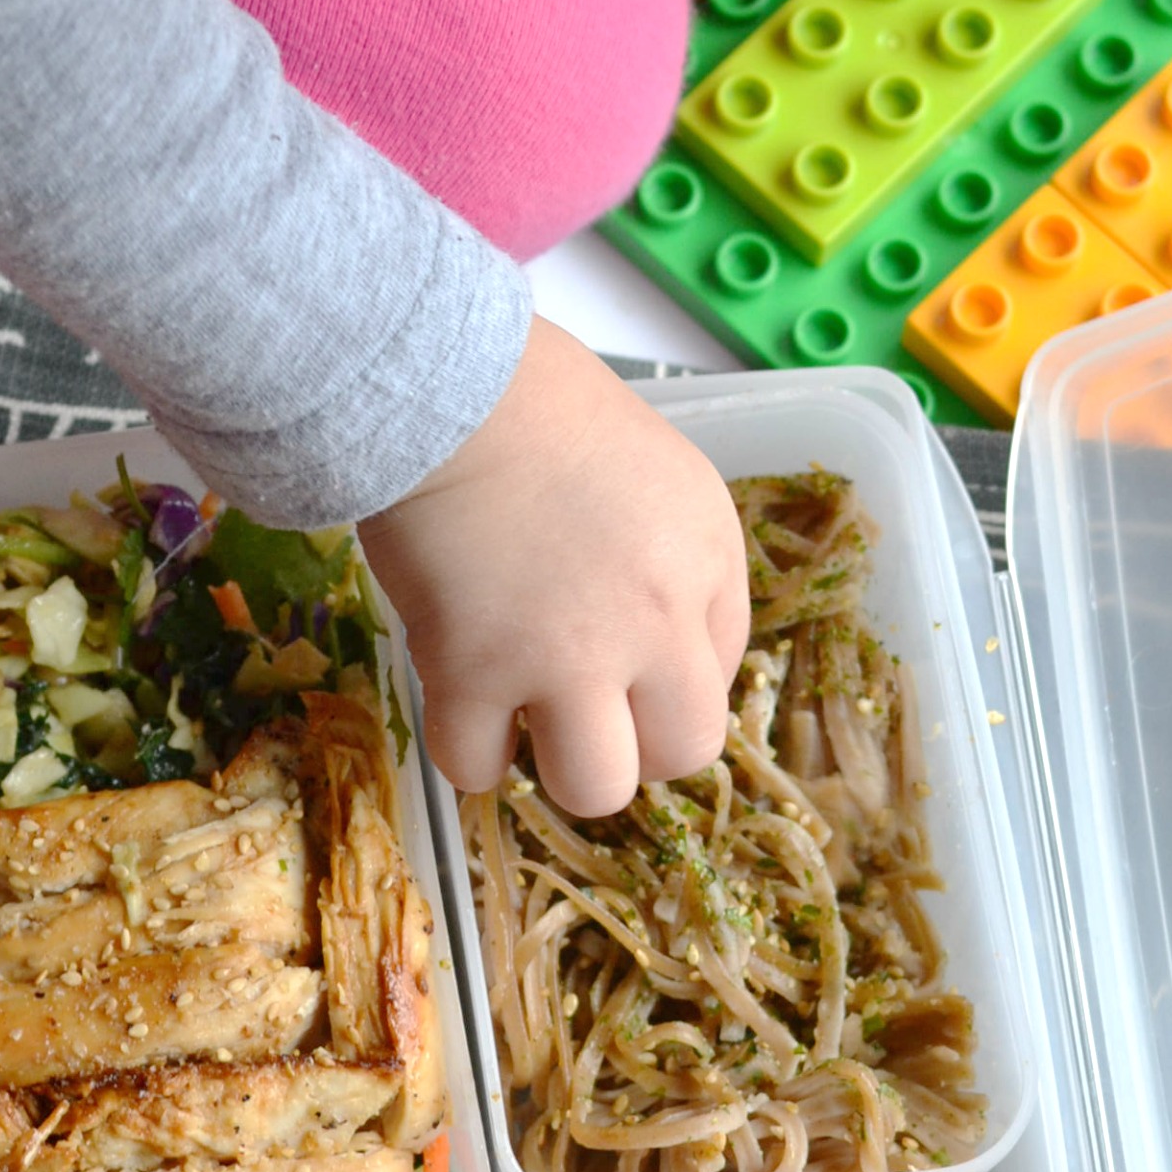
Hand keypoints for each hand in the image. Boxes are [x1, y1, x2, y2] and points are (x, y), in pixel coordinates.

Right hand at [358, 317, 749, 814]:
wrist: (448, 383)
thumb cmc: (541, 402)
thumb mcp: (660, 471)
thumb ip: (677, 561)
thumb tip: (659, 656)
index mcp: (706, 561)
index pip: (723, 673)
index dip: (668, 679)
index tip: (626, 661)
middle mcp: (656, 621)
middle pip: (682, 753)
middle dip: (635, 744)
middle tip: (584, 704)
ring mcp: (566, 657)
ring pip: (595, 788)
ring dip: (559, 764)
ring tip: (522, 714)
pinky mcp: (474, 673)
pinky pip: (477, 768)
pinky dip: (468, 748)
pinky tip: (460, 698)